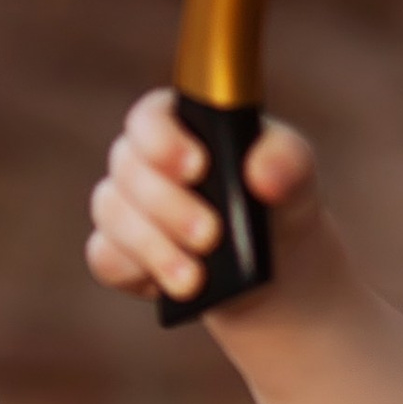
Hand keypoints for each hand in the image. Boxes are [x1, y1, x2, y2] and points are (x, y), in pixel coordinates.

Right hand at [85, 88, 316, 309]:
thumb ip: (285, 161)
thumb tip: (261, 176)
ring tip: (195, 278)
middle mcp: (143, 157)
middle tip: (210, 235)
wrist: (273, 260)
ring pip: (113, 214)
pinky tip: (173, 287)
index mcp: (183, 122)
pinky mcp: (119, 250)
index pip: (151, 116)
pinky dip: (136, 273)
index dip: (163, 140)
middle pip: (128, 168)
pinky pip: (106, 258)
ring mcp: (126, 204)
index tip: (197, 168)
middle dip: (169, 206)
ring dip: (153, 247)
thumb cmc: (277, 197)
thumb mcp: (295, 171)